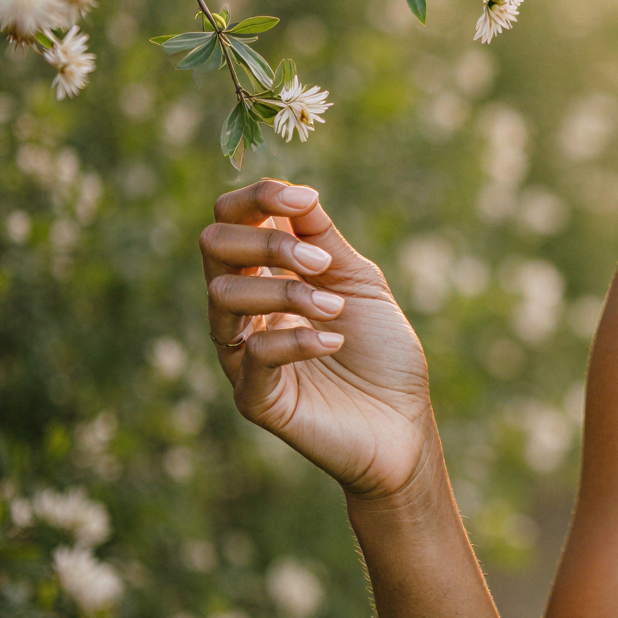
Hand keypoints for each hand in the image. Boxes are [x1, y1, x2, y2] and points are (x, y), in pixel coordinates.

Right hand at [200, 179, 434, 500]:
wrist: (404, 424)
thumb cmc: (383, 352)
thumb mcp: (359, 283)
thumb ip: (324, 241)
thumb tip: (297, 193)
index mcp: (267, 274)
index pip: (230, 220)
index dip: (257, 198)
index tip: (303, 201)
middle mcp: (245, 309)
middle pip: (213, 246)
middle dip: (268, 243)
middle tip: (322, 265)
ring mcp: (242, 353)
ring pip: (223, 295)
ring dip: (286, 291)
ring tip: (335, 308)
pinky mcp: (254, 397)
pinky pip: (253, 355)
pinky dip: (298, 339)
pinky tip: (334, 341)